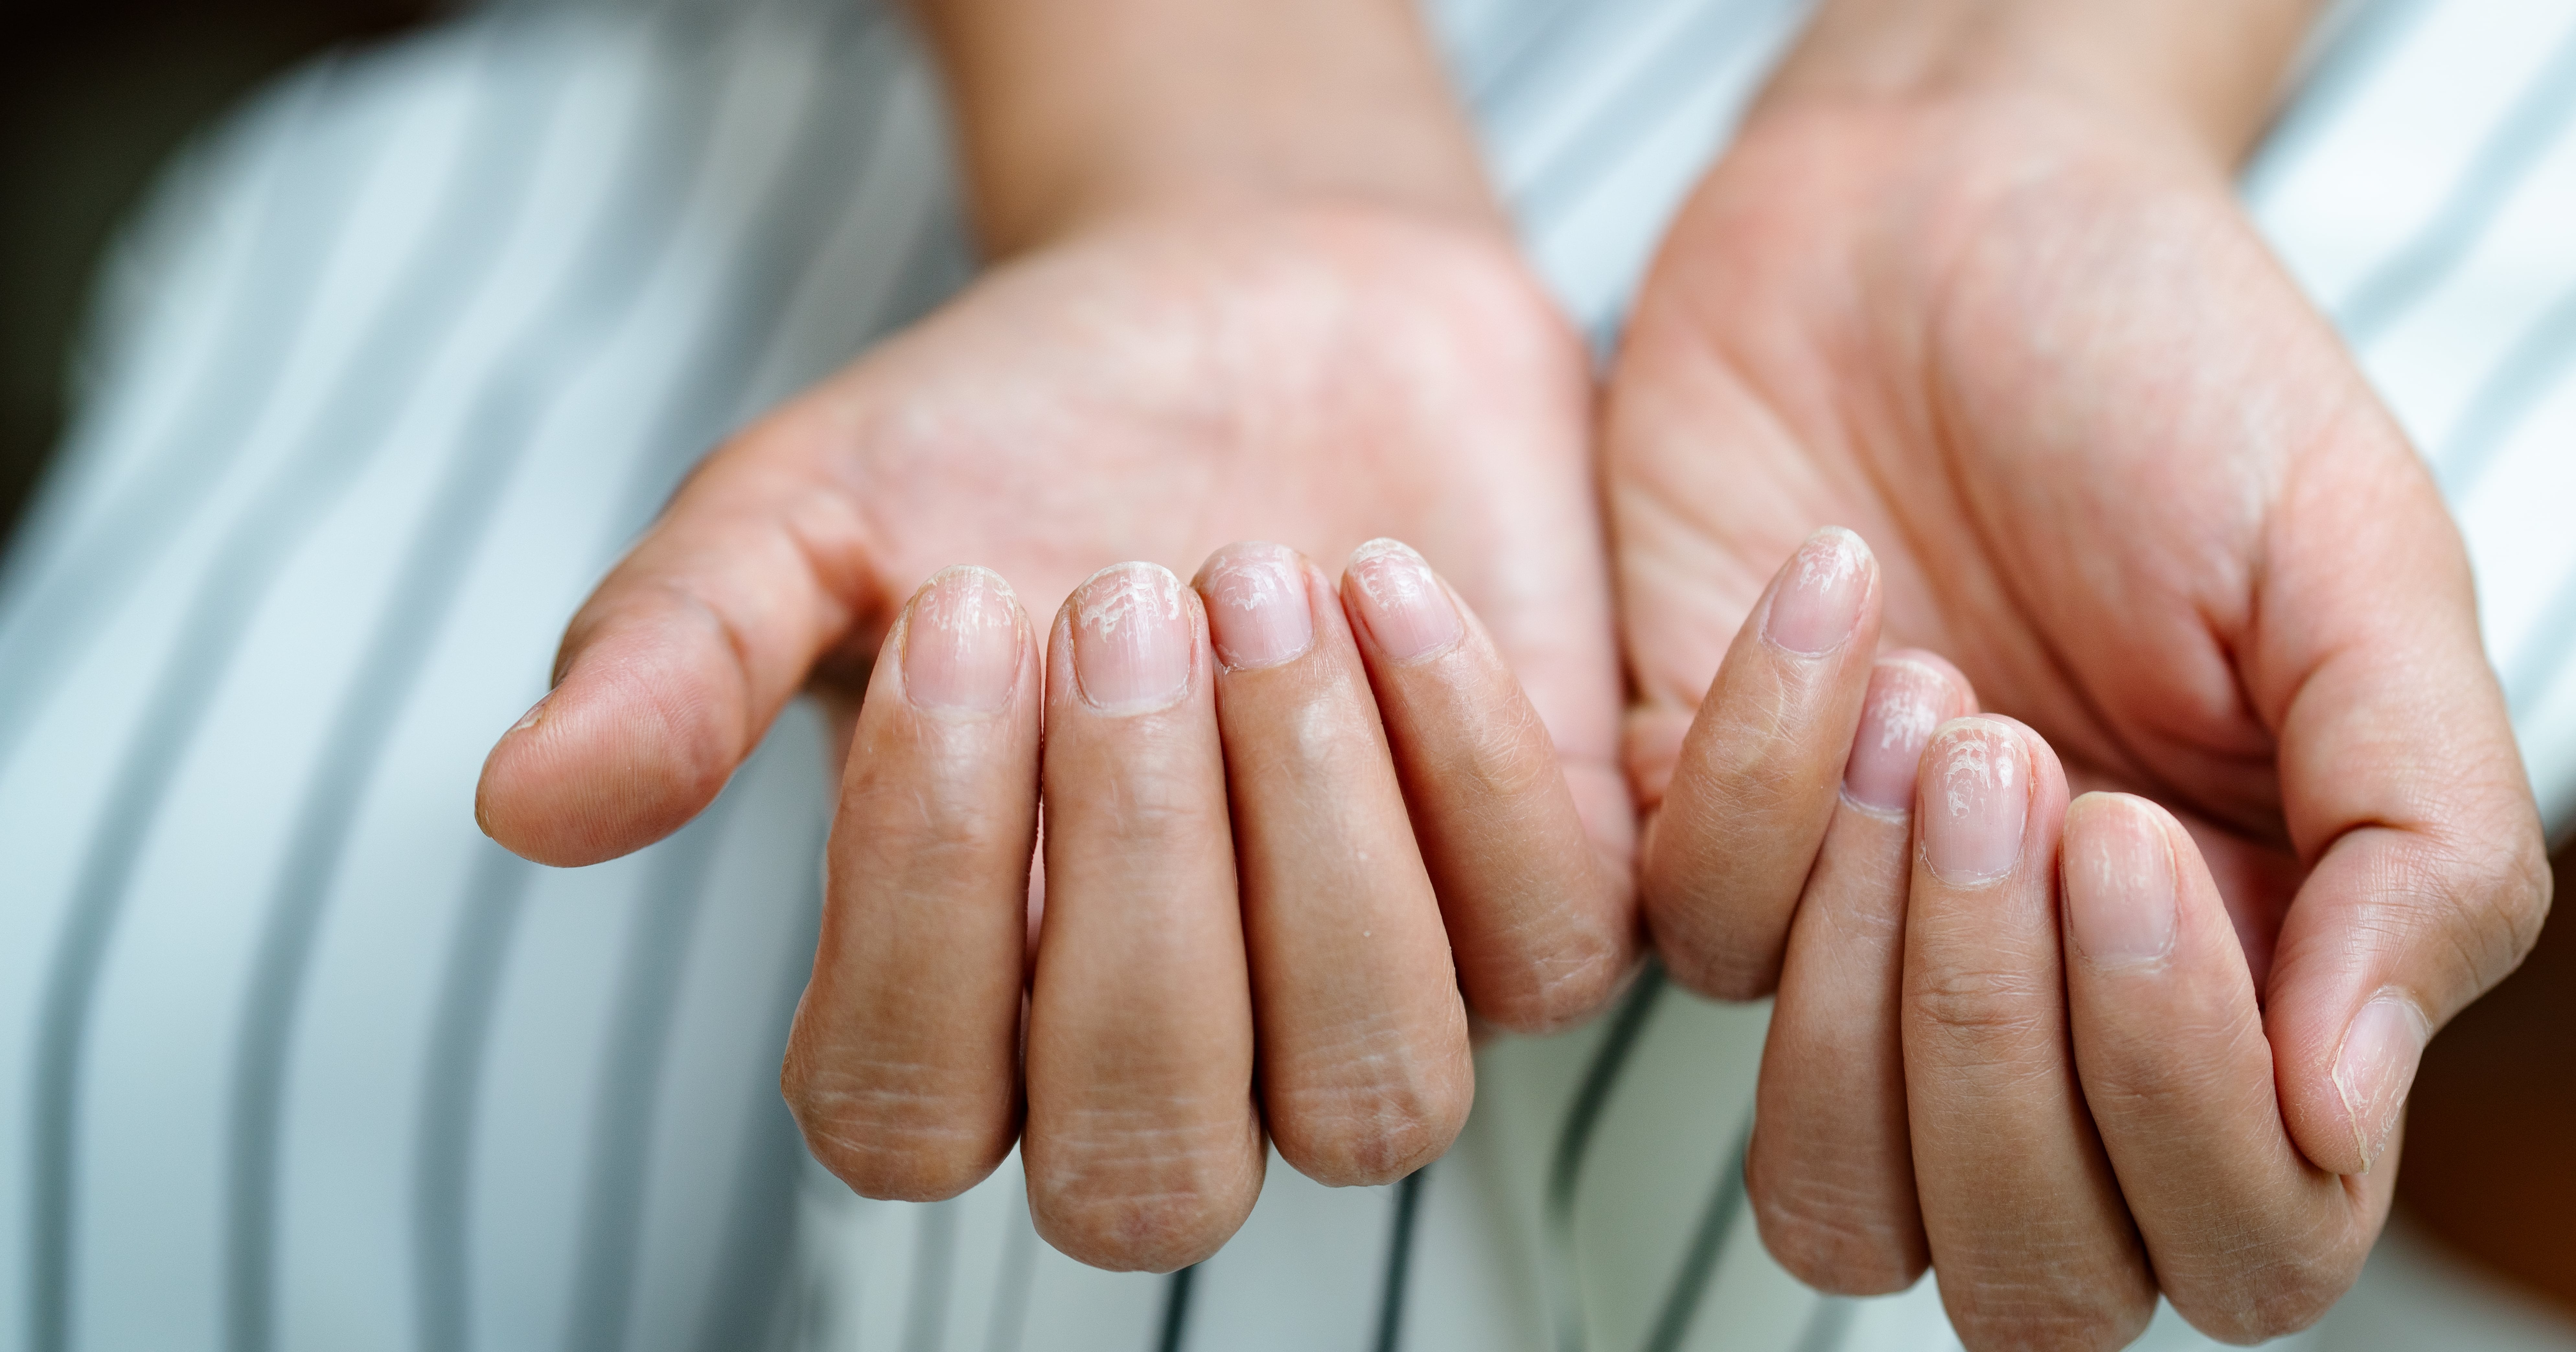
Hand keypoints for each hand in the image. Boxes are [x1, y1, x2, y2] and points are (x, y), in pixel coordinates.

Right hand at [474, 206, 1633, 1269]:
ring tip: (1254, 576)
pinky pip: (1548, 950)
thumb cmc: (1016, 432)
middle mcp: (1171, 1055)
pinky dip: (1464, 758)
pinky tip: (1383, 576)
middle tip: (1115, 595)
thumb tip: (524, 802)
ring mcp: (1370, 998)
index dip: (922, 898)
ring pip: (1376, 1100)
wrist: (1249, 308)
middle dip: (1135, 882)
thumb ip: (680, 657)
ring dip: (1312, 839)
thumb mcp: (815, 510)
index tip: (958, 617)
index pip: (907, 1119)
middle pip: (1151, 1169)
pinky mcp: (1538, 902)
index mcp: (962, 1007)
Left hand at [1610, 77, 2548, 1348]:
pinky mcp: (1686, 848)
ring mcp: (1854, 952)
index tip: (2132, 842)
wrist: (1944, 221)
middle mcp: (2048, 1010)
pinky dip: (1754, 769)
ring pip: (1830, 1198)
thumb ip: (2420, 843)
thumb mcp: (2358, 571)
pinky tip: (1830, 595)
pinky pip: (1688, 943)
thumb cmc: (2170, 381)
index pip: (2240, 1236)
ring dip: (1869, 986)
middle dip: (2007, 1058)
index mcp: (2247, 974)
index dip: (2183, 1104)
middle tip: (2025, 775)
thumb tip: (2353, 1108)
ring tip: (1932, 713)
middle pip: (2023, 1273)